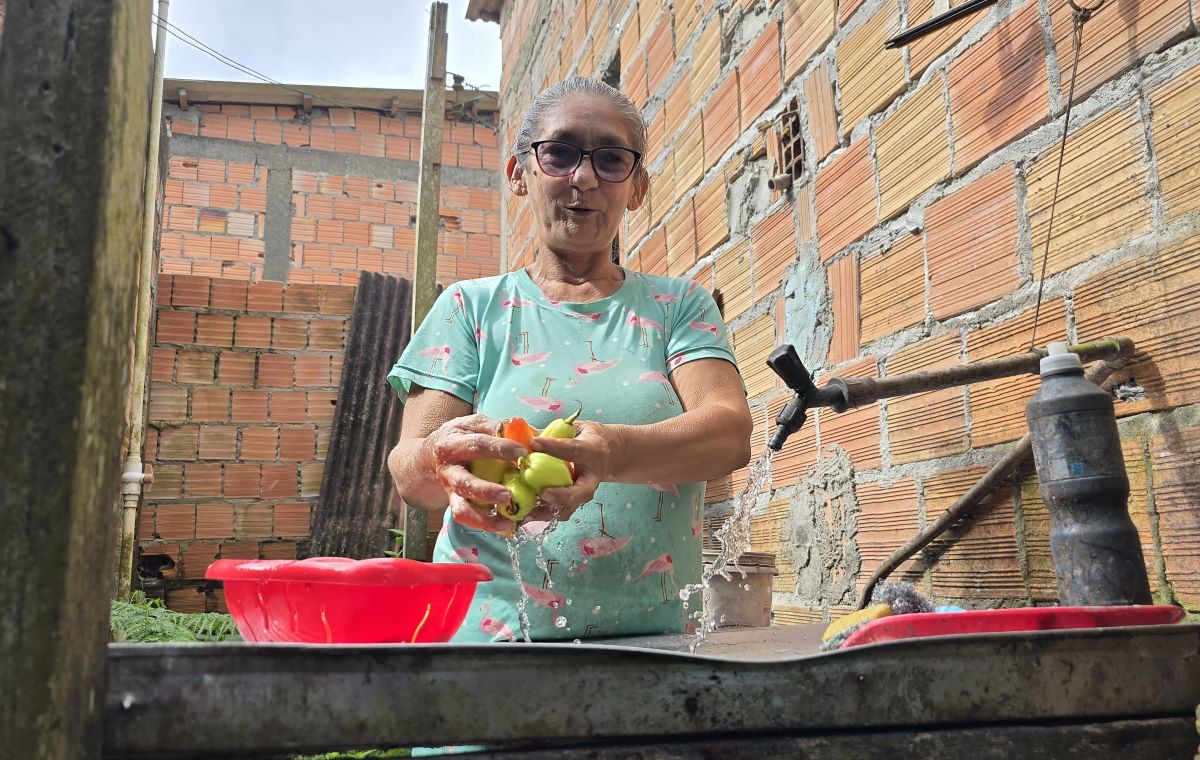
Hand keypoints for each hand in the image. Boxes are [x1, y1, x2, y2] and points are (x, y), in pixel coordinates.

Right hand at [422, 414, 528, 533]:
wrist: (428, 457)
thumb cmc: (460, 436)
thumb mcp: (474, 424)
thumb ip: (499, 428)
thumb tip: (533, 435)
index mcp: (452, 444)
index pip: (477, 445)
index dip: (500, 448)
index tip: (523, 452)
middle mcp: (448, 470)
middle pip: (465, 483)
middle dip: (487, 491)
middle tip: (509, 495)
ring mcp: (451, 490)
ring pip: (462, 508)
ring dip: (484, 517)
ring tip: (508, 520)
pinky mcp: (456, 503)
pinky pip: (468, 518)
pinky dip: (486, 524)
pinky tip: (506, 525)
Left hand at [529, 420, 620, 519]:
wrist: (610, 453)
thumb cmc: (589, 438)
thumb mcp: (576, 428)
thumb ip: (554, 431)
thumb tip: (525, 432)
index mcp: (593, 451)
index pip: (574, 450)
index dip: (554, 447)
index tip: (533, 443)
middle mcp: (592, 476)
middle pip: (580, 492)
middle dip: (562, 496)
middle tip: (543, 494)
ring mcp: (585, 492)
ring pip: (570, 508)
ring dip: (548, 512)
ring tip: (527, 512)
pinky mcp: (576, 502)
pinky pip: (561, 512)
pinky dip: (544, 515)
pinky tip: (526, 514)